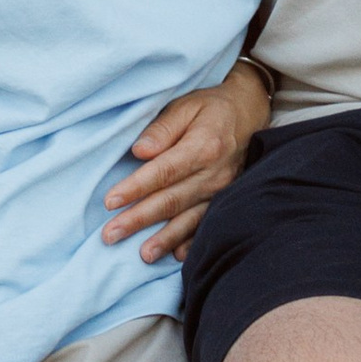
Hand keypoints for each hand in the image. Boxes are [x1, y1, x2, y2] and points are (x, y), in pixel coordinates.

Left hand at [101, 59, 271, 260]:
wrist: (250, 112)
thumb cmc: (211, 108)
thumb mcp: (186, 105)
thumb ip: (163, 129)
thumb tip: (139, 152)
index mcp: (203, 146)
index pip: (163, 172)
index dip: (135, 188)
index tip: (110, 202)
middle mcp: (215, 173)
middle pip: (171, 200)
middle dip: (139, 219)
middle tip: (110, 235)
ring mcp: (224, 190)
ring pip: (190, 219)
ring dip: (165, 239)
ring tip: (143, 255)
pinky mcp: (228, 199)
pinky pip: (208, 224)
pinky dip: (193, 242)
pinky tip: (176, 256)